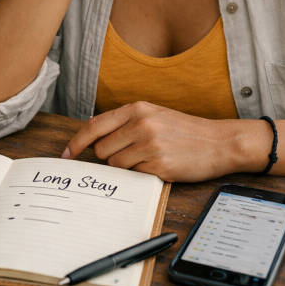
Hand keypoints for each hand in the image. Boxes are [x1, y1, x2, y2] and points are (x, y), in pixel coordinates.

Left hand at [60, 102, 266, 181]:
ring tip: (148, 158)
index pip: (94, 126)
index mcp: (138, 109)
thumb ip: (125, 121)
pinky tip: (159, 165)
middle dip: (110, 156)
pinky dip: (141, 174)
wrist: (219, 142)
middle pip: (101, 149)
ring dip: (126, 166)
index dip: (76, 142)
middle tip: (132, 153)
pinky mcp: (158, 165)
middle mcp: (141, 124)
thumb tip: (93, 134)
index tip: (66, 154)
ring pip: (115, 165)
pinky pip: (133, 176)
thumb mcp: (154, 115)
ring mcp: (149, 145)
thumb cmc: (185, 131)